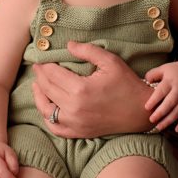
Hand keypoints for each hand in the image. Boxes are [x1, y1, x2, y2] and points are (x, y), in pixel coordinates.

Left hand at [31, 42, 152, 137]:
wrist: (140, 112)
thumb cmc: (127, 84)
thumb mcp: (110, 61)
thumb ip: (88, 50)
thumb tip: (68, 45)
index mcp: (80, 89)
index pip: (52, 74)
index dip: (44, 65)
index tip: (41, 59)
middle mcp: (74, 108)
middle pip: (47, 89)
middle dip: (40, 77)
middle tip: (38, 68)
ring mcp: (75, 123)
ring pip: (46, 110)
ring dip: (38, 96)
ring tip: (37, 85)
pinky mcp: (79, 132)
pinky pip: (55, 127)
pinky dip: (47, 117)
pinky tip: (47, 107)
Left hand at [144, 60, 177, 133]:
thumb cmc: (176, 70)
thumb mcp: (164, 68)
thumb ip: (153, 74)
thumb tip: (145, 80)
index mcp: (171, 81)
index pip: (162, 91)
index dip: (154, 100)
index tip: (146, 108)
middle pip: (170, 103)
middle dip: (161, 112)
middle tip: (151, 120)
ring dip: (169, 120)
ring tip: (159, 127)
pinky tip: (176, 130)